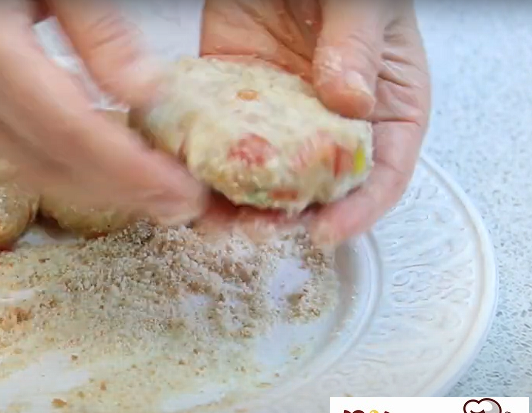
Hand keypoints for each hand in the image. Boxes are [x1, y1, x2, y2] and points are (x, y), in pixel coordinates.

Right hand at [0, 0, 206, 224]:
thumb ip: (98, 30)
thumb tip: (144, 95)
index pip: (66, 132)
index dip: (127, 170)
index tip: (180, 192)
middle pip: (43, 163)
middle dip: (115, 191)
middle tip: (175, 205)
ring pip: (21, 165)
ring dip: (87, 184)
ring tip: (148, 193)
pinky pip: (2, 146)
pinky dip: (55, 161)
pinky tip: (99, 165)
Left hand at [199, 0, 430, 244]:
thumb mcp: (364, 5)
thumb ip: (358, 47)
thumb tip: (351, 100)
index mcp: (385, 106)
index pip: (382, 174)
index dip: (357, 211)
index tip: (325, 231)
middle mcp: (330, 121)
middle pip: (313, 187)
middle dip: (284, 216)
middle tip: (256, 229)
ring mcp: (278, 115)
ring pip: (260, 174)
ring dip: (236, 202)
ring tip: (214, 218)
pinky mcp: (232, 99)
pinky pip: (217, 140)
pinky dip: (201, 164)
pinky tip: (186, 178)